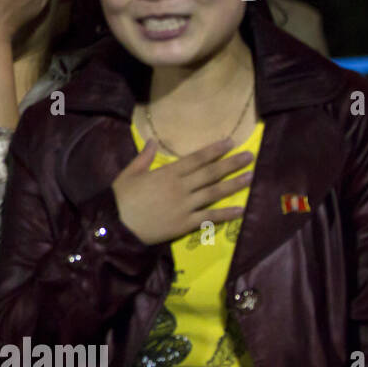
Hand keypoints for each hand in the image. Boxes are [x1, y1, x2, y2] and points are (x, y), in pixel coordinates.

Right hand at [111, 138, 253, 244]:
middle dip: (231, 164)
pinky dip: (226, 214)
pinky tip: (240, 210)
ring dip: (234, 185)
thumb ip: (144, 157)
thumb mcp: (128, 174)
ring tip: (251, 177)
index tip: (230, 142)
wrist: (116, 226)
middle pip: (210, 173)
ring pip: (214, 193)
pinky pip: (209, 217)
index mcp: (167, 173)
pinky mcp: (185, 224)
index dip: (214, 150)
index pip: (196, 159)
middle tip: (249, 156)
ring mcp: (185, 206)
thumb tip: (153, 140)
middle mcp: (181, 187)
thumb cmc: (120, 199)